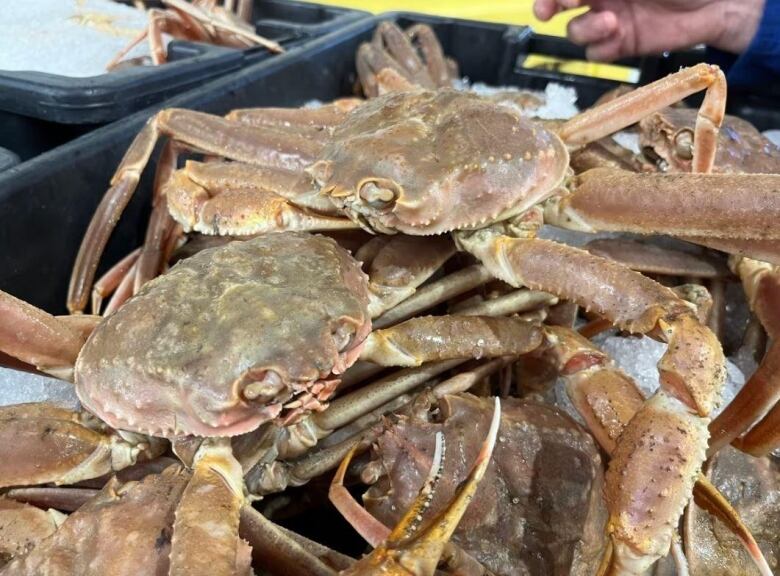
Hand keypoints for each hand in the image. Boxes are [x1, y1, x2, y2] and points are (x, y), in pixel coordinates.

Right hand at [533, 0, 764, 59]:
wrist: (719, 1)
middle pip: (559, 4)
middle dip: (549, 6)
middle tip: (548, 12)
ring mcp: (610, 21)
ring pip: (575, 31)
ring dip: (585, 29)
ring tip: (611, 23)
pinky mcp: (621, 45)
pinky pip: (596, 53)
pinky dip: (601, 48)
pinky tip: (618, 38)